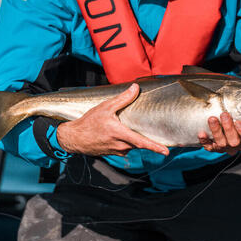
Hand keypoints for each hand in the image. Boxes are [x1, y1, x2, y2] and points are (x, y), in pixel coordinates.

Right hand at [55, 82, 169, 157]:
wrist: (74, 138)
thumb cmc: (88, 123)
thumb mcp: (105, 107)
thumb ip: (122, 99)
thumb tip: (135, 88)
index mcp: (120, 134)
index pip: (141, 142)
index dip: (155, 147)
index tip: (166, 152)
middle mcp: (120, 145)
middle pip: (139, 143)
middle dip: (148, 139)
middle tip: (155, 133)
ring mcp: (117, 150)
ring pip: (132, 145)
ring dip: (135, 138)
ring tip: (129, 128)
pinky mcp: (113, 152)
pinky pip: (125, 147)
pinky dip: (127, 140)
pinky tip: (121, 132)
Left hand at [197, 112, 240, 154]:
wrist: (228, 131)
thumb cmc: (238, 120)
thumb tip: (238, 94)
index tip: (238, 122)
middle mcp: (237, 145)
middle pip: (234, 142)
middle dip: (228, 128)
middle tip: (224, 115)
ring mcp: (225, 148)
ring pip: (221, 144)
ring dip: (216, 131)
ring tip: (212, 119)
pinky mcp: (214, 148)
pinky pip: (209, 147)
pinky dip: (205, 140)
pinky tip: (201, 133)